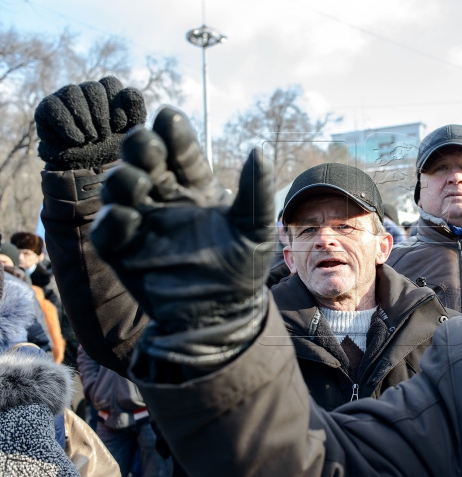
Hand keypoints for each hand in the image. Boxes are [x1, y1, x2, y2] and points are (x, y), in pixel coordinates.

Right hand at [35, 76, 145, 169]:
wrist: (86, 167)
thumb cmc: (111, 147)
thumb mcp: (131, 132)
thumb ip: (136, 111)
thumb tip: (129, 92)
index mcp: (108, 92)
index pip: (111, 83)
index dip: (117, 104)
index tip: (119, 126)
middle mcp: (86, 91)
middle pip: (93, 87)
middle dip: (100, 116)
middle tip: (103, 136)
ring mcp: (66, 96)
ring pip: (72, 92)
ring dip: (84, 120)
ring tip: (90, 139)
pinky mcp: (48, 107)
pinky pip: (54, 105)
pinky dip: (68, 125)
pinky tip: (76, 140)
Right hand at [90, 107, 275, 335]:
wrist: (222, 317)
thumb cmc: (242, 271)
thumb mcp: (255, 230)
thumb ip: (256, 192)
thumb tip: (258, 149)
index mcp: (196, 190)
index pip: (182, 154)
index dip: (174, 135)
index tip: (168, 116)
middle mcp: (166, 201)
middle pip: (145, 162)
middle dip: (141, 147)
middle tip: (147, 142)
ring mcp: (143, 225)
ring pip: (120, 189)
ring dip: (123, 178)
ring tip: (138, 180)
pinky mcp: (124, 253)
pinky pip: (108, 232)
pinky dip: (113, 221)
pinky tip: (128, 217)